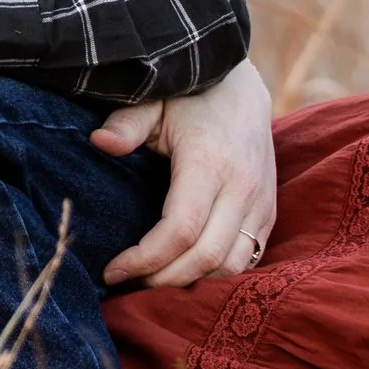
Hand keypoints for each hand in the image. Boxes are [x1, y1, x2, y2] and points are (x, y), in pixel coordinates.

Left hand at [94, 55, 277, 286]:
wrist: (240, 85)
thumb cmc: (189, 95)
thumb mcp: (153, 101)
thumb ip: (126, 124)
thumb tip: (99, 143)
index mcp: (210, 163)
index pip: (180, 231)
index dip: (145, 260)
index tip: (112, 270)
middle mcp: (242, 187)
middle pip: (206, 258)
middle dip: (163, 280)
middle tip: (128, 283)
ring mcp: (261, 202)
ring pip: (232, 266)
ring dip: (193, 283)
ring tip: (154, 280)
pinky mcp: (269, 210)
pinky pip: (248, 258)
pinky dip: (217, 273)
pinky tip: (185, 271)